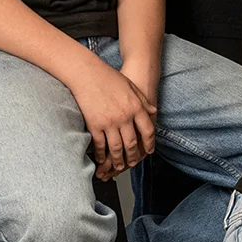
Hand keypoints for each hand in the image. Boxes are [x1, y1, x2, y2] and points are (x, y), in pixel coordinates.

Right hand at [68, 53, 157, 179]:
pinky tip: (102, 159)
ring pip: (117, 147)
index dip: (149, 143)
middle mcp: (125, 117)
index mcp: (136, 108)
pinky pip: (100, 144)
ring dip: (118, 159)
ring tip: (119, 166)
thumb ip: (143, 101)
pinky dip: (102, 154)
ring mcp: (110, 122)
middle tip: (133, 163)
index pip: (147, 130)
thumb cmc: (109, 78)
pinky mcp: (95, 125)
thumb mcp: (132, 87)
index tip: (149, 151)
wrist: (87, 74)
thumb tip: (154, 111)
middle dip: (133, 156)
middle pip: (132, 143)